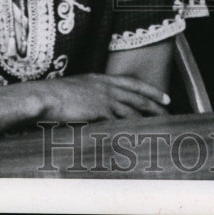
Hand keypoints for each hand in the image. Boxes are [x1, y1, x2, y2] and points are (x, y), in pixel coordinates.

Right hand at [39, 72, 171, 121]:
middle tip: (169, 111)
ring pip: (133, 110)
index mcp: (101, 79)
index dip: (151, 89)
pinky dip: (132, 129)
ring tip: (158, 127)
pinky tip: (140, 135)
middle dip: (156, 104)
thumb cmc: (55, 95)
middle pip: (138, 96)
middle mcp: (107, 87)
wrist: (44, 97)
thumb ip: (91, 92)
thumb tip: (97, 102)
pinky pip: (121, 122)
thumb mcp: (78, 87)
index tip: (164, 95)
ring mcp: (105, 99)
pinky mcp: (100, 112)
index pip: (133, 83)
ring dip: (147, 119)